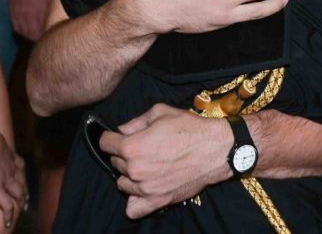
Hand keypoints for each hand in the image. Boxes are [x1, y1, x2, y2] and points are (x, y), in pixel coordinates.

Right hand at [0, 121, 27, 228]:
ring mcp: (7, 179)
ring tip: (22, 207)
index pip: (18, 164)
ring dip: (20, 200)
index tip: (21, 176)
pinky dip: (8, 214)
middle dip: (24, 188)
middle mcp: (11, 167)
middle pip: (22, 179)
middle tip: (26, 196)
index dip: (20, 171)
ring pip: (18, 192)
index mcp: (8, 153)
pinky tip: (8, 222)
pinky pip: (7, 205)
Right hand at [9, 0, 51, 40]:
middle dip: (36, 37)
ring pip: (23, 32)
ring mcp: (20, 14)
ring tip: (31, 34)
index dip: (45, 36)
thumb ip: (50, 9)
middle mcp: (30, 15)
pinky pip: (15, 26)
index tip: (47, 36)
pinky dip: (20, 29)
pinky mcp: (12, 11)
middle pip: (32, 35)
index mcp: (42, 12)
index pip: (43, 32)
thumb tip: (53, 17)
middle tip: (39, 36)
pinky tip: (23, 28)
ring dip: (27, 35)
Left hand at [100, 103, 233, 218]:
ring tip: (146, 167)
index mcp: (132, 146)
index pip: (105, 143)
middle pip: (115, 163)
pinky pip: (133, 209)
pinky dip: (134, 200)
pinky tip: (143, 189)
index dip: (111, 137)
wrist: (216, 149)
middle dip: (124, 154)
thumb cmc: (189, 128)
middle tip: (142, 148)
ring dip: (130, 175)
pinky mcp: (158, 201)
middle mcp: (135, 169)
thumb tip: (121, 130)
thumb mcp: (161, 113)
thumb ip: (136, 121)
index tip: (119, 137)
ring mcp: (146, 188)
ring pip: (123, 184)